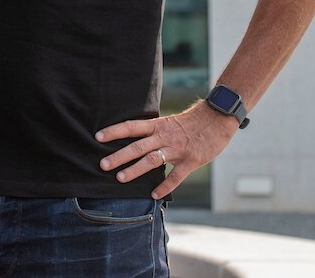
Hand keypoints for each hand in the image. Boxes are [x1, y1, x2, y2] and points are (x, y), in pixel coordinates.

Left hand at [95, 100, 238, 199]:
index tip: (97, 137)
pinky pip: (176, 176)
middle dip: (118, 156)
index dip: (114, 131)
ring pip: (152, 160)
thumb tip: (133, 139)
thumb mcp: (168, 122)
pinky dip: (164, 186)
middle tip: (102, 165)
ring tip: (120, 178)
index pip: (131, 127)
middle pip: (137, 146)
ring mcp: (177, 149)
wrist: (217, 118)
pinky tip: (154, 195)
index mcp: (157, 125)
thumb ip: (153, 131)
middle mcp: (164, 136)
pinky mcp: (191, 161)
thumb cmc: (191, 122)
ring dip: (135, 170)